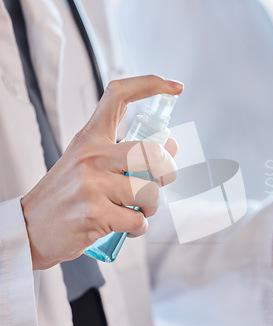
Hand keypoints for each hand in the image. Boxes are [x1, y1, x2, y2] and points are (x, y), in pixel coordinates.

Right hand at [21, 75, 182, 269]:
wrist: (32, 228)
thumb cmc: (68, 194)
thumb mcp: (90, 164)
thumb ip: (128, 154)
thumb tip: (172, 144)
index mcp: (90, 138)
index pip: (119, 95)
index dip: (150, 84)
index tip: (175, 87)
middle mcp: (91, 156)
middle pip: (151, 153)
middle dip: (168, 172)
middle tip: (161, 182)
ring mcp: (91, 185)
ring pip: (149, 192)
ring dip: (152, 207)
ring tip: (138, 210)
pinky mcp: (94, 214)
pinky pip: (138, 220)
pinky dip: (140, 227)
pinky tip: (127, 226)